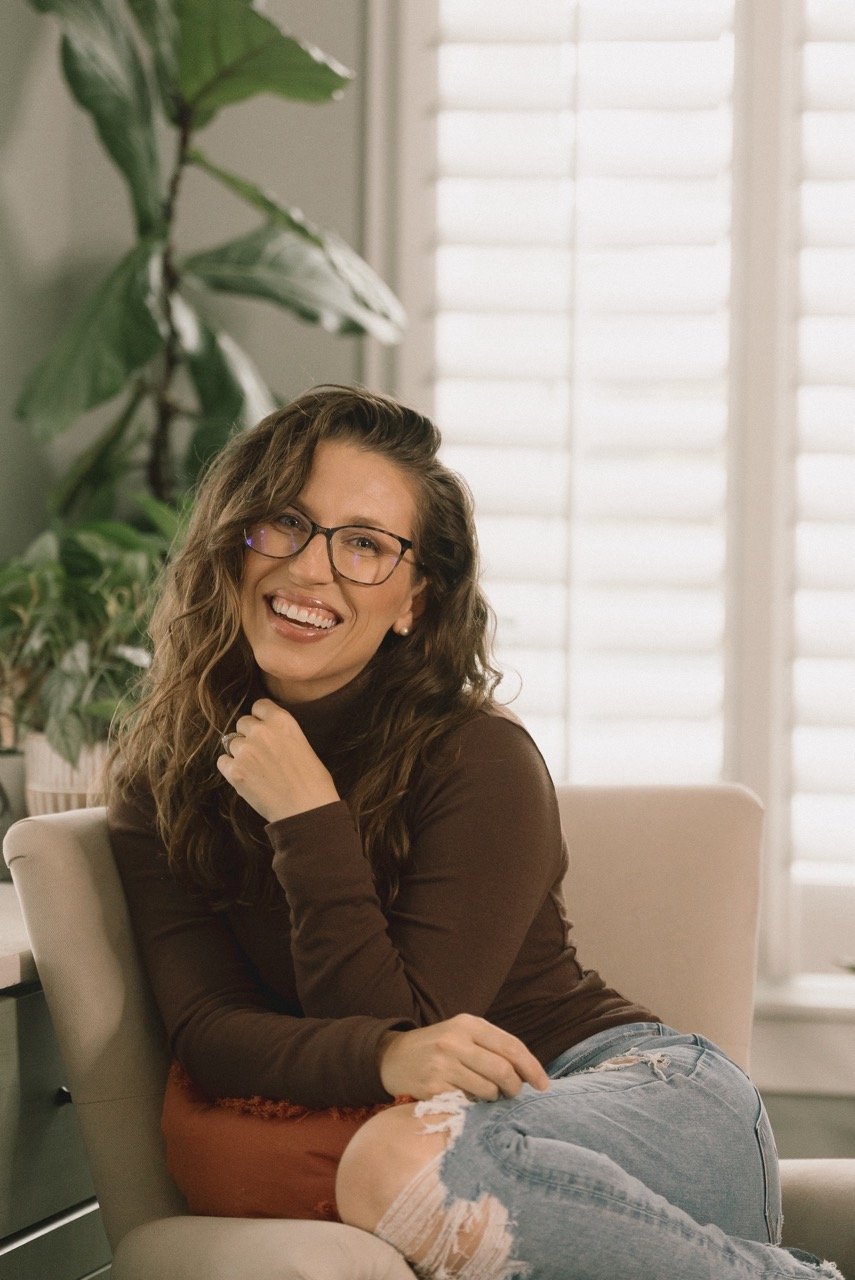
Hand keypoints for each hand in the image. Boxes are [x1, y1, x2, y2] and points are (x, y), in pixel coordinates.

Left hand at [216, 699, 338, 822]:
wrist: (307, 810)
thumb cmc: (313, 782)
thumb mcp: (303, 745)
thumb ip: (282, 735)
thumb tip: (268, 736)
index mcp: (282, 721)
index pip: (259, 706)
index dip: (260, 718)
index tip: (263, 728)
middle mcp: (261, 731)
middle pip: (242, 723)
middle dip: (249, 735)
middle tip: (260, 752)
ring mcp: (245, 751)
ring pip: (231, 742)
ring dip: (240, 752)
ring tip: (255, 769)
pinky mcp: (235, 771)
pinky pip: (223, 761)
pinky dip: (230, 768)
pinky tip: (245, 777)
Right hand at [377, 1014, 549, 1101]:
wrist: (393, 1057)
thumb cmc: (437, 1047)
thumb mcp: (462, 1034)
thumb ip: (491, 1046)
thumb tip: (527, 1072)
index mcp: (468, 1024)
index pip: (510, 1045)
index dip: (532, 1067)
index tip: (543, 1084)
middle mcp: (456, 1041)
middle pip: (503, 1070)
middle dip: (515, 1088)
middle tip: (513, 1094)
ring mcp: (443, 1064)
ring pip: (488, 1090)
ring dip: (494, 1099)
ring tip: (486, 1095)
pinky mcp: (433, 1087)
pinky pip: (468, 1103)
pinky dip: (474, 1105)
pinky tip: (467, 1099)